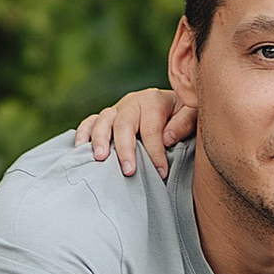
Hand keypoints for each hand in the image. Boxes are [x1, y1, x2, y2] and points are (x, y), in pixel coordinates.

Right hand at [75, 87, 198, 178]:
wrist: (174, 105)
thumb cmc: (183, 114)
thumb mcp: (192, 113)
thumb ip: (185, 122)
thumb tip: (168, 137)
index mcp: (154, 100)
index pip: (152, 129)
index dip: (156, 152)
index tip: (161, 173)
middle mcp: (132, 102)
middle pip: (124, 124)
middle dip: (126, 149)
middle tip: (128, 171)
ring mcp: (117, 109)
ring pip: (104, 121)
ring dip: (100, 140)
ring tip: (100, 159)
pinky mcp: (106, 117)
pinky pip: (90, 122)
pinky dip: (83, 133)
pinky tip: (80, 148)